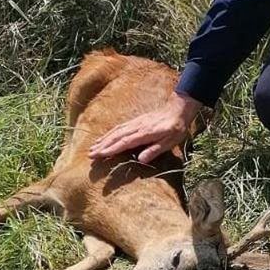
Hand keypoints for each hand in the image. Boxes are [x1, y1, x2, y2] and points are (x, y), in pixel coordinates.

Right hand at [88, 92, 203, 163]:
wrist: (178, 109)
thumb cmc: (176, 128)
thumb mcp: (170, 142)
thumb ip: (155, 150)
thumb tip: (140, 160)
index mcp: (145, 133)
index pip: (124, 142)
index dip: (111, 149)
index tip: (99, 155)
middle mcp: (137, 127)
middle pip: (116, 136)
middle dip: (102, 146)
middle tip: (90, 155)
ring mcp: (135, 122)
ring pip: (116, 131)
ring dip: (103, 139)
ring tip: (93, 147)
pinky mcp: (136, 120)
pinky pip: (120, 127)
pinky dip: (110, 132)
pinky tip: (105, 137)